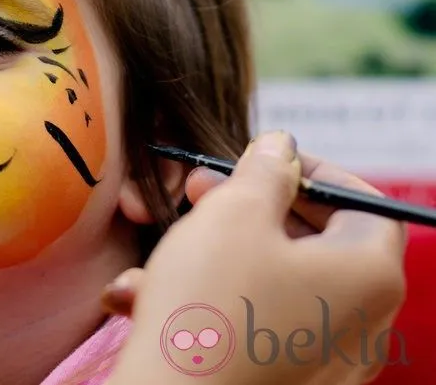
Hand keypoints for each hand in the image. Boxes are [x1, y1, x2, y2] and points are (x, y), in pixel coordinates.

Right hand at [107, 131, 405, 384]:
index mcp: (368, 275)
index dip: (314, 171)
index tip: (260, 161)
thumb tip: (280, 147)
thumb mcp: (233, 213)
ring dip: (210, 257)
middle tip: (197, 192)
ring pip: (268, 284)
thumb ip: (264, 171)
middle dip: (247, 209)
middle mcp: (360, 323)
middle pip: (313, 242)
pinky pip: (249, 326)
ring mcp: (322, 361)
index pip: (365, 203)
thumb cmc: (210, 304)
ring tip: (155, 256)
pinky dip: (203, 305)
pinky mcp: (281, 383)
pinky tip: (140, 299)